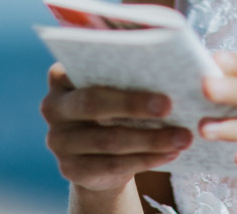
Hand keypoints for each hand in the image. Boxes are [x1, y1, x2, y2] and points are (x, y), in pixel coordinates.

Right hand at [40, 63, 193, 191]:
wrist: (98, 158)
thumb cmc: (115, 109)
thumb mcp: (116, 88)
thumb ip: (128, 74)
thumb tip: (172, 68)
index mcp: (62, 77)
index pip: (83, 66)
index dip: (115, 66)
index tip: (152, 68)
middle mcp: (53, 107)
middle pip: (93, 103)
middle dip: (133, 104)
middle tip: (169, 105)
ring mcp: (58, 141)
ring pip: (108, 139)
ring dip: (150, 139)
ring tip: (182, 136)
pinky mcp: (70, 170)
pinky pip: (112, 166)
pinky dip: (146, 159)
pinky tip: (170, 154)